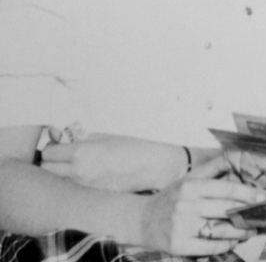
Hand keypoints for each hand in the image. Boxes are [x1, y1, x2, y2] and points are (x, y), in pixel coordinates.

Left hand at [42, 133, 189, 191]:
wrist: (154, 166)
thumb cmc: (133, 146)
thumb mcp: (105, 136)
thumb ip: (82, 137)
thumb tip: (65, 137)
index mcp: (81, 153)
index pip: (48, 152)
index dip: (53, 146)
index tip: (61, 142)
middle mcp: (79, 172)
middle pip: (47, 169)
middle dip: (52, 160)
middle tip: (63, 154)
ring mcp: (85, 186)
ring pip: (58, 180)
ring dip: (61, 171)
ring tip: (77, 163)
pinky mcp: (93, 194)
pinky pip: (74, 187)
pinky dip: (74, 180)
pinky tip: (90, 172)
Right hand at [136, 154, 265, 255]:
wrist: (141, 219)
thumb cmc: (172, 197)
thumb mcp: (190, 178)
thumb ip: (214, 167)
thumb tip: (238, 156)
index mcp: (192, 186)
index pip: (227, 189)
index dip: (248, 194)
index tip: (262, 197)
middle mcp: (186, 205)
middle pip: (226, 210)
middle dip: (248, 214)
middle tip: (261, 216)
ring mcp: (182, 226)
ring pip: (221, 230)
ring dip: (241, 232)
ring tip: (250, 230)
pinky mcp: (178, 245)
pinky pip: (210, 247)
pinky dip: (225, 245)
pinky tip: (233, 242)